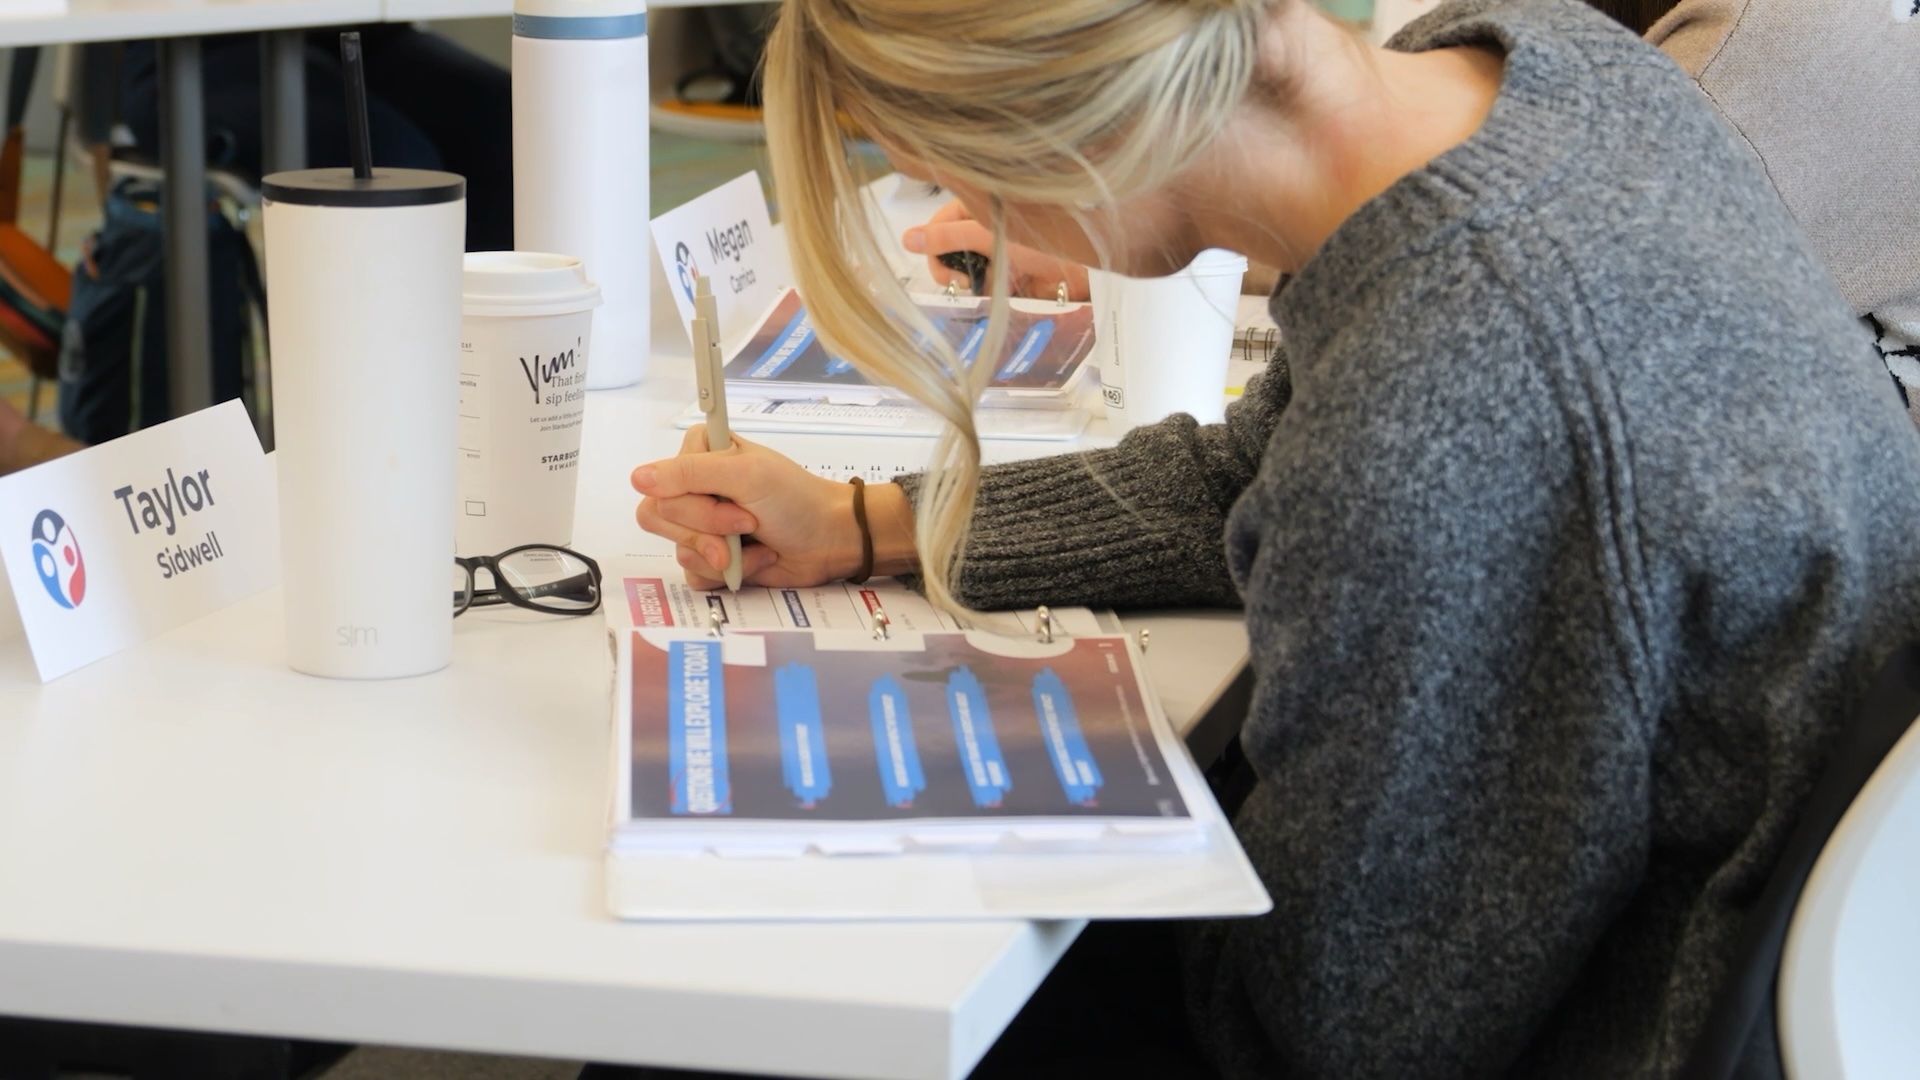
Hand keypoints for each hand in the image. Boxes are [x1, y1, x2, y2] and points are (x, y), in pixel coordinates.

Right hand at [633, 428, 916, 588]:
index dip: (693, 503)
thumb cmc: (796, 499)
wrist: (830, 540)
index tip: (733, 500)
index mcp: (698, 454)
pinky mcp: (712, 557)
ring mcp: (702, 524)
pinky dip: (728, 574)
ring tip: (758, 542)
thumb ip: (689, 474)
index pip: (659, 484)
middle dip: (709, 531)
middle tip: (749, 524)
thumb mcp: (745, 475)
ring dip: (724, 554)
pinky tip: (756, 559)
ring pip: (678, 551)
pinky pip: (694, 575)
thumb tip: (638, 478)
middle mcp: (695, 487)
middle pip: (661, 519)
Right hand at [903, 200, 1090, 301]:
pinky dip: (990, 296)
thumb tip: (906, 238)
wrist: (1091, 263)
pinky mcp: (1010, 279)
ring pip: (965, 276)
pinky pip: (986, 292)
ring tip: (994, 285)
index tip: (946, 267)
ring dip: (973, 286)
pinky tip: (1005, 292)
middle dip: (952, 272)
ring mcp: (996, 255)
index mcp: (975, 208)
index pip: (936, 229)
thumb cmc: (1044, 235)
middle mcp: (983, 230)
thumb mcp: (990, 232)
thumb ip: (948, 238)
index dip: (934, 250)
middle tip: (969, 282)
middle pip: (946, 255)